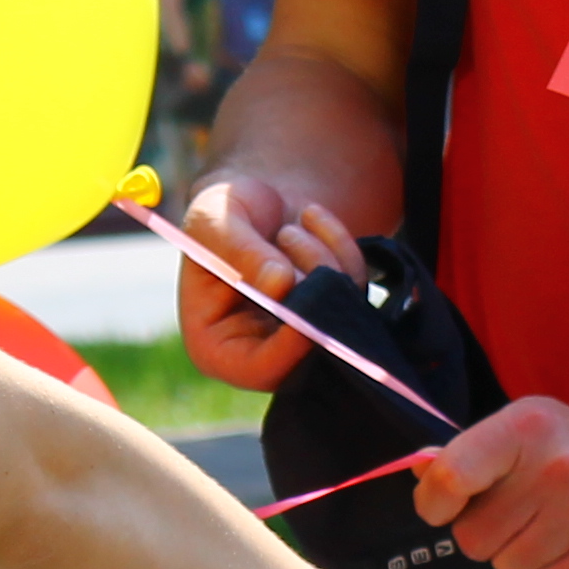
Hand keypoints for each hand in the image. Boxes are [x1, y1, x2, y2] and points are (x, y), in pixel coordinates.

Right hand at [174, 173, 367, 393]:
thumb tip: (281, 284)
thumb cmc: (219, 216)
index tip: (305, 305)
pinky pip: (355, 282)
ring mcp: (304, 330)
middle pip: (307, 347)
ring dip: (317, 255)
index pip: (258, 369)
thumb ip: (241, 253)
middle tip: (289, 235)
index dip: (287, 347)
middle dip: (307, 286)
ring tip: (288, 229)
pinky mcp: (336, 306)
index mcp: (216, 345)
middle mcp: (264, 348)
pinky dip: (338, 244)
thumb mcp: (212, 223)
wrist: (255, 200)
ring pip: (336, 310)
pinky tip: (310, 222)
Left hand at [410, 394, 568, 568]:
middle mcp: (555, 465)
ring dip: (522, 558)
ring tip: (553, 529)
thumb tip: (419, 479)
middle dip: (487, 536)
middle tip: (520, 517)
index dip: (434, 502)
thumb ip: (473, 454)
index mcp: (525, 427)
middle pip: (473, 537)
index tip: (443, 507)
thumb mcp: (530, 428)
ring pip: (508, 567)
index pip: (450, 475)